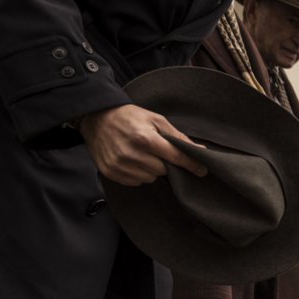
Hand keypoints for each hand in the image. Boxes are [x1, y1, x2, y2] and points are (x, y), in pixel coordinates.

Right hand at [79, 104, 206, 185]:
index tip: (202, 170)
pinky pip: (136, 181)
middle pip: (164, 170)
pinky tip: (132, 160)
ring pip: (151, 178)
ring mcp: (120, 165)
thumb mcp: (155, 119)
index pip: (175, 158)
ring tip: (142, 154)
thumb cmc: (130, 117)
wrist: (96, 117)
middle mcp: (131, 154)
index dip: (191, 165)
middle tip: (157, 151)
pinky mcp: (111, 172)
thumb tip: (200, 150)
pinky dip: (139, 173)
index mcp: (144, 138)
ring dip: (152, 169)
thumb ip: (177, 136)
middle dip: (165, 163)